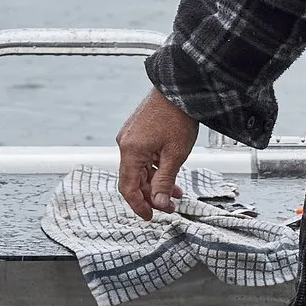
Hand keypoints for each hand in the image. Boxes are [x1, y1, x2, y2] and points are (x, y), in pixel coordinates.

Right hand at [115, 88, 199, 219]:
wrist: (180, 88)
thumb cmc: (178, 118)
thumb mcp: (175, 155)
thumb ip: (164, 181)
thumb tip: (158, 203)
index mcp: (131, 151)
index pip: (128, 188)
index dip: (139, 205)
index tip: (150, 217)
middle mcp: (125, 143)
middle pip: (133, 179)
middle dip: (151, 195)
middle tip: (170, 205)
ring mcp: (130, 136)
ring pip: (139, 168)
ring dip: (155, 182)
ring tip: (175, 191)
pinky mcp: (137, 131)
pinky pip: (142, 156)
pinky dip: (154, 167)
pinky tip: (169, 173)